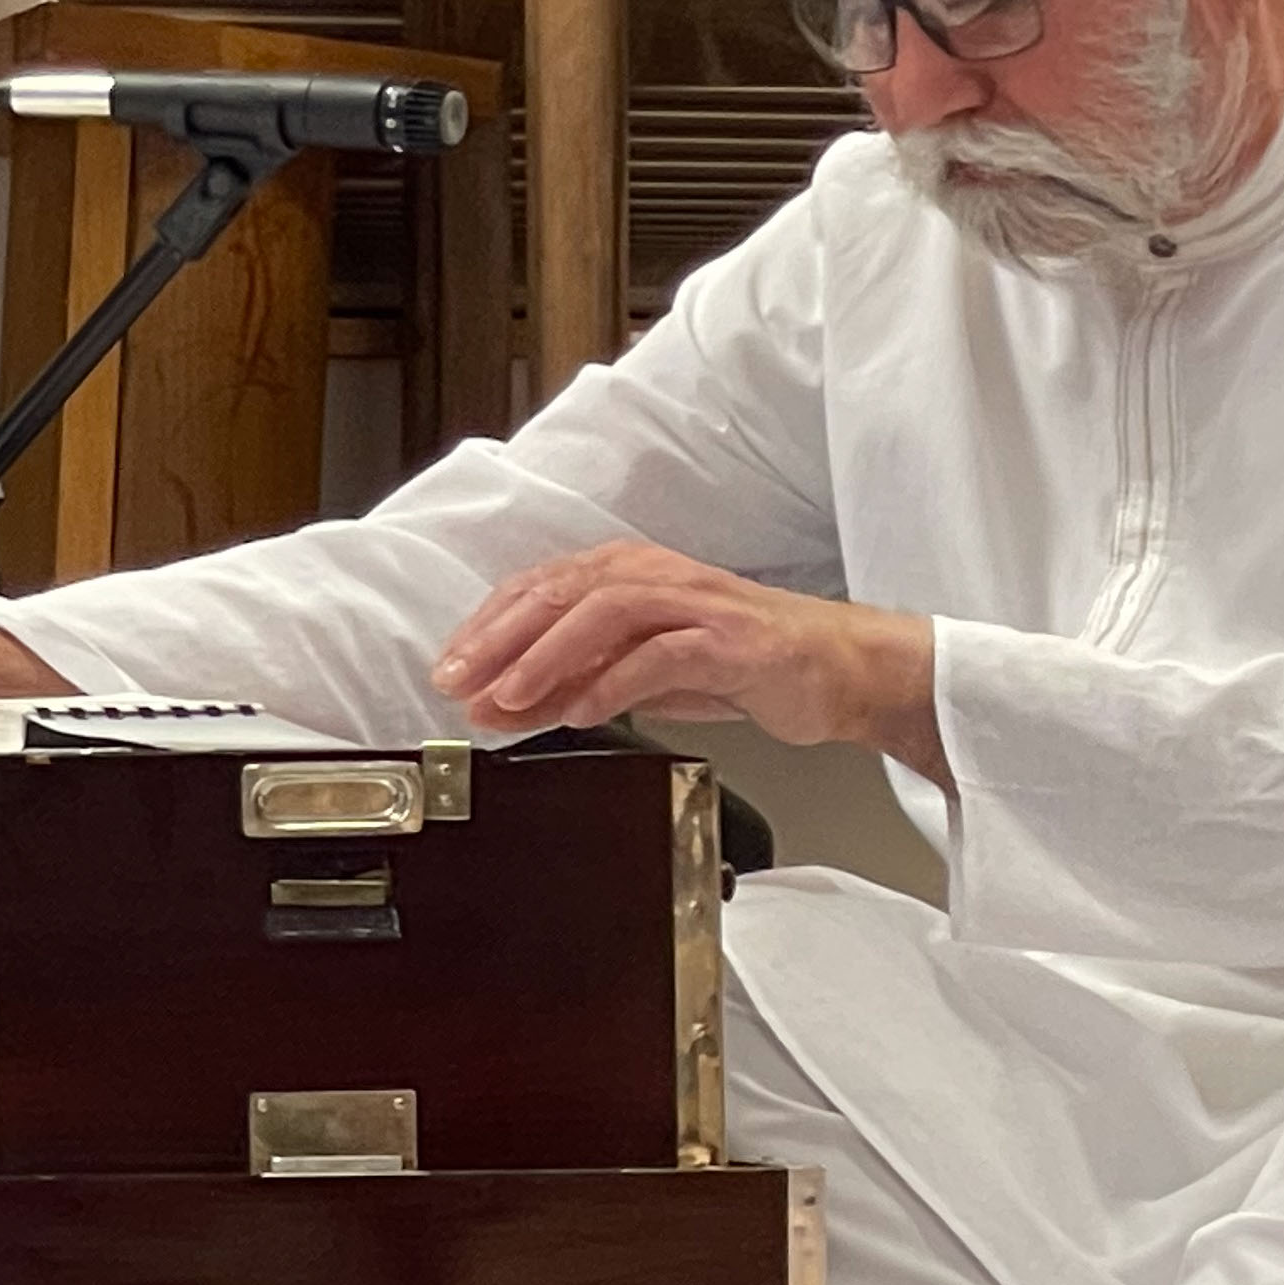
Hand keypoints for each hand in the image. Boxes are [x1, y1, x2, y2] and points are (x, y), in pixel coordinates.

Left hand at [431, 543, 946, 783]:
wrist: (837, 670)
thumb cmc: (743, 665)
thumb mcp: (645, 678)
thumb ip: (579, 684)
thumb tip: (506, 705)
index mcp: (629, 572)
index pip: (539, 587)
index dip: (486, 626)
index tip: (446, 668)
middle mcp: (656, 575)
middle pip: (560, 592)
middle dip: (499, 638)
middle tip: (457, 680)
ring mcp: (694, 603)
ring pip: (603, 612)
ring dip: (547, 656)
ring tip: (509, 697)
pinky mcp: (730, 639)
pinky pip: (661, 655)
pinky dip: (615, 682)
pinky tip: (584, 712)